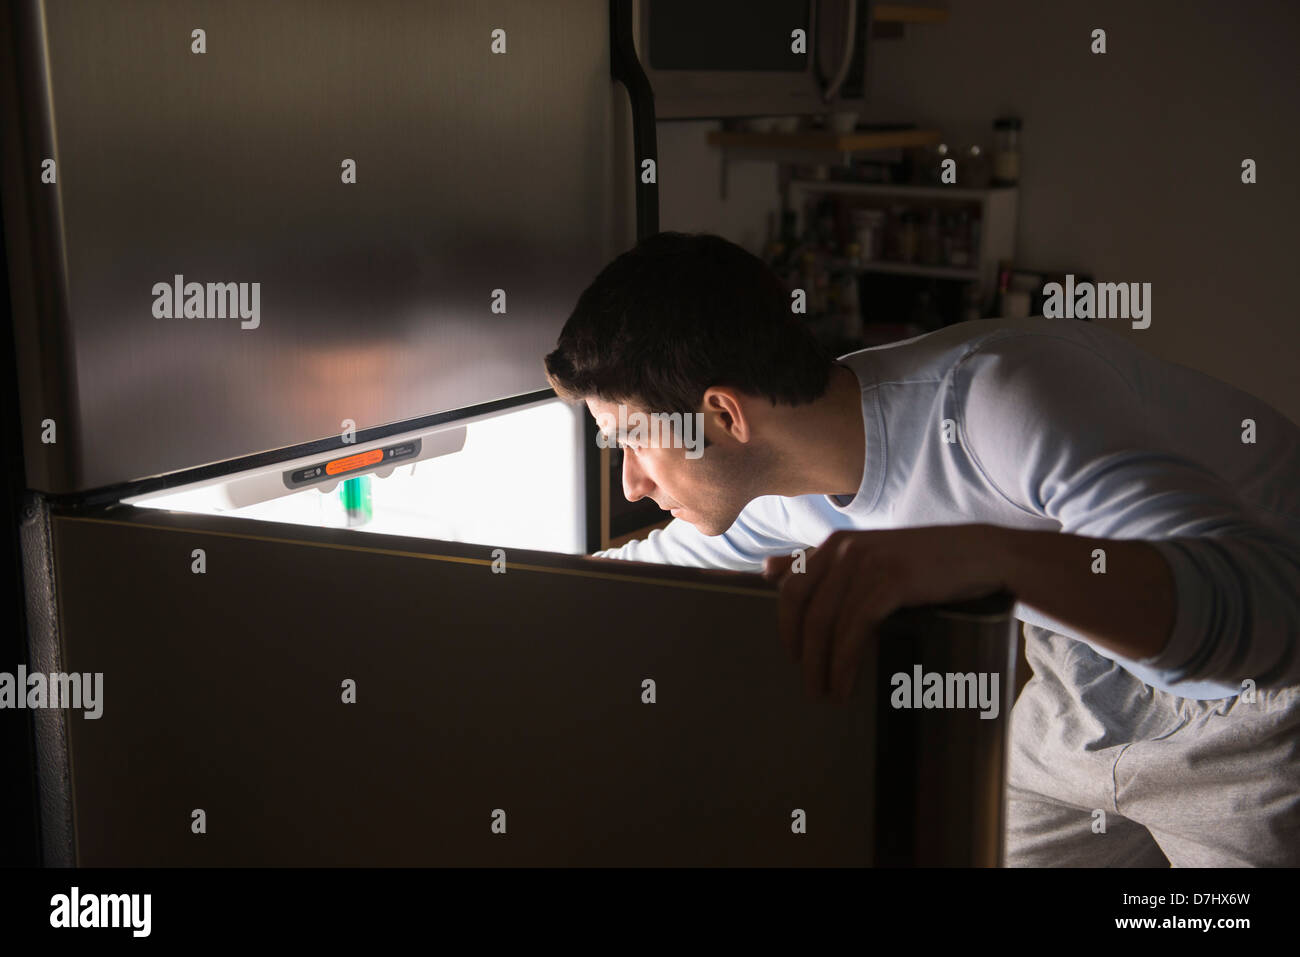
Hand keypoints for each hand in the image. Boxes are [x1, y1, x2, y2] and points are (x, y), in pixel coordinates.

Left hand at [761, 525, 1010, 701]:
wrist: (981, 555)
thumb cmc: (924, 563)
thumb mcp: (867, 556)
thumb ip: (818, 562)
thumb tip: (768, 570)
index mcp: (835, 543)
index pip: (791, 588)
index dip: (786, 628)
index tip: (794, 659)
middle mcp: (845, 548)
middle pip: (802, 607)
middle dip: (800, 652)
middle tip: (809, 685)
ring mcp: (867, 562)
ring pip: (825, 622)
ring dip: (821, 665)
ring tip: (826, 694)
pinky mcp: (891, 580)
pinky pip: (854, 628)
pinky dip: (844, 661)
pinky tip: (845, 684)